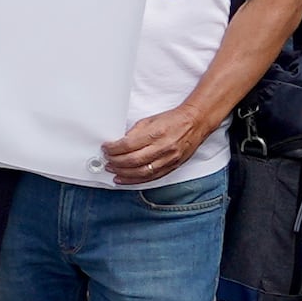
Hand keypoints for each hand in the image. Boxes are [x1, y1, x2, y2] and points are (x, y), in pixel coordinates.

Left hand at [100, 100, 221, 184]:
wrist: (194, 124)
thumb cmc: (172, 120)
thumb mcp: (149, 120)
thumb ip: (134, 133)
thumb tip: (119, 144)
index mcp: (155, 133)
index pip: (128, 145)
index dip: (113, 149)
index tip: (106, 148)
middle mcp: (162, 148)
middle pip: (133, 160)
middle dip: (116, 162)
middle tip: (107, 161)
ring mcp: (168, 159)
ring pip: (141, 172)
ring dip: (123, 174)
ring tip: (113, 171)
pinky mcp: (171, 167)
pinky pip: (151, 177)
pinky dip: (135, 180)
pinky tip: (125, 179)